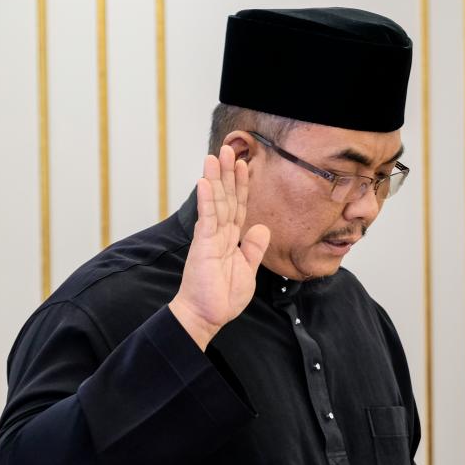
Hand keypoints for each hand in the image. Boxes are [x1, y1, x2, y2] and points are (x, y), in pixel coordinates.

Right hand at [169, 146, 270, 349]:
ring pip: (215, 203)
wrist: (207, 315)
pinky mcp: (202, 245)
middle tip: (228, 149)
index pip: (238, 207)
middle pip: (225, 198)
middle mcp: (219, 234)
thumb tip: (261, 227)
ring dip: (215, 178)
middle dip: (227, 174)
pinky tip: (206, 182)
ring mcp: (210, 238)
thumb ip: (254, 248)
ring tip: (215, 156)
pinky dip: (206, 200)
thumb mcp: (248, 270)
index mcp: (230, 239)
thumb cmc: (223, 297)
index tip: (244, 165)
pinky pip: (206, 218)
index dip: (241, 186)